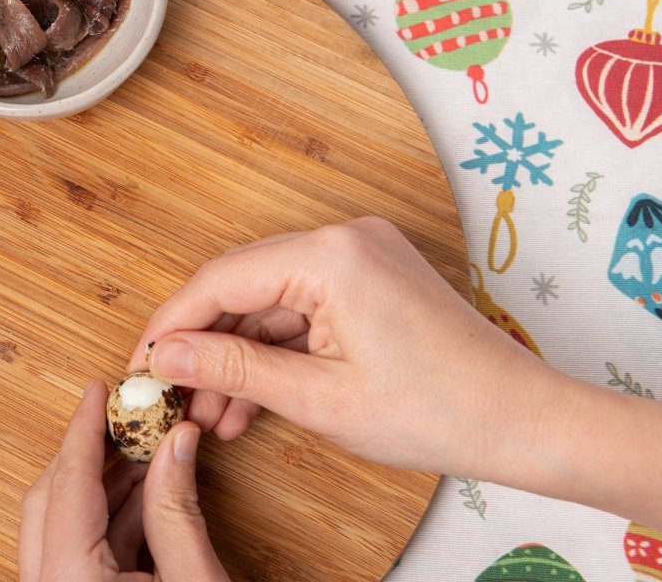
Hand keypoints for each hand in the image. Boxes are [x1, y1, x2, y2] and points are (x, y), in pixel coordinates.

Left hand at [19, 381, 227, 581]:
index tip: (97, 391)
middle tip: (124, 419)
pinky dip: (112, 523)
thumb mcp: (192, 580)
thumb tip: (177, 442)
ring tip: (150, 454)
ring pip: (64, 526)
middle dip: (91, 454)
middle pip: (52, 500)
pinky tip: (150, 498)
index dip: (85, 429)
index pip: (70, 484)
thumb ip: (177, 512)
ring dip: (107, 490)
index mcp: (70, 579)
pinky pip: (78, 553)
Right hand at [127, 217, 554, 476]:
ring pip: (270, 300)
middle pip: (241, 284)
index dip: (171, 324)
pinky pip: (303, 306)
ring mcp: (360, 255)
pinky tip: (252, 400)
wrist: (521, 421)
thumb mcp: (318, 398)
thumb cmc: (438, 411)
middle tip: (172, 394)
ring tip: (212, 414)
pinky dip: (277, 349)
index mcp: (330, 256)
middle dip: (203, 344)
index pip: (220, 280)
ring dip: (239, 354)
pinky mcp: (370, 278)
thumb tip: (165, 355)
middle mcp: (343, 239)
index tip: (140, 364)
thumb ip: (233, 368)